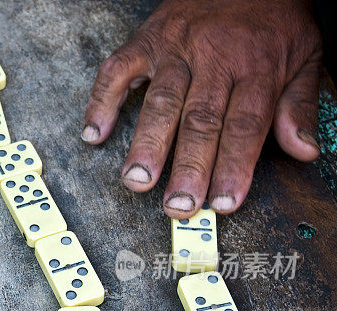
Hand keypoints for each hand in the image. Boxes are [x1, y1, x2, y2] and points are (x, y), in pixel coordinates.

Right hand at [82, 0, 321, 217]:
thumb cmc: (274, 18)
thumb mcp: (306, 54)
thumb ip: (300, 104)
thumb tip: (303, 150)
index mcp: (257, 67)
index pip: (244, 126)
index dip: (233, 167)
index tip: (223, 202)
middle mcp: (214, 58)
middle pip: (200, 120)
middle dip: (188, 166)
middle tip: (178, 204)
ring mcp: (175, 48)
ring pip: (160, 100)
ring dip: (147, 143)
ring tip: (137, 180)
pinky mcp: (146, 39)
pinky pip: (116, 70)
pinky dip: (101, 101)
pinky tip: (94, 132)